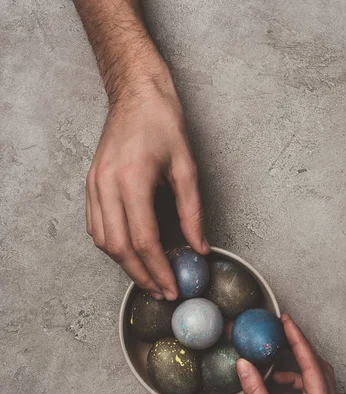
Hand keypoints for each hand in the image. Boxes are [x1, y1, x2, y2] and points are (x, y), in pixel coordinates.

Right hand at [86, 67, 208, 299]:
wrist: (135, 94)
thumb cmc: (162, 122)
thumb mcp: (187, 166)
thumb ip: (192, 212)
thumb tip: (199, 247)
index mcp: (133, 180)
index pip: (144, 240)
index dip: (159, 269)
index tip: (172, 287)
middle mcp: (107, 186)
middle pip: (120, 248)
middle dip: (142, 276)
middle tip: (161, 292)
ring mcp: (94, 186)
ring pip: (104, 242)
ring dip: (125, 265)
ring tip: (148, 278)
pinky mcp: (90, 185)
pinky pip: (95, 227)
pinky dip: (112, 246)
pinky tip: (129, 254)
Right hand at [237, 314, 344, 393]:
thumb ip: (255, 391)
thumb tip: (244, 364)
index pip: (312, 365)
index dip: (297, 340)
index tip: (286, 322)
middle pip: (320, 368)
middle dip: (300, 348)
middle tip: (282, 331)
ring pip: (320, 379)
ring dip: (299, 367)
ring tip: (274, 362)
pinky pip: (317, 391)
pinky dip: (300, 382)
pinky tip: (281, 383)